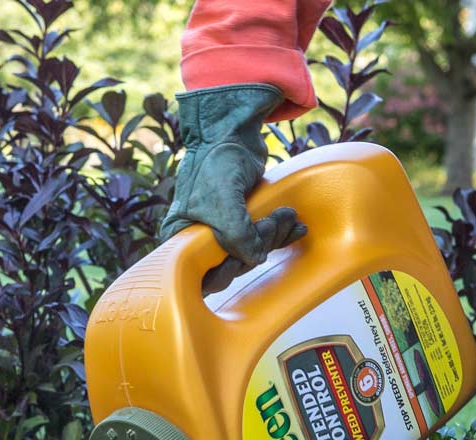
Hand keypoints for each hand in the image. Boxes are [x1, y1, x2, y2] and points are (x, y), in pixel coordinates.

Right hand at [160, 84, 306, 290]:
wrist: (232, 127)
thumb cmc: (217, 158)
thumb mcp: (223, 200)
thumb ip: (235, 234)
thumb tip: (254, 259)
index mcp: (181, 238)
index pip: (204, 276)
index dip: (226, 271)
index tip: (242, 254)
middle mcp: (199, 238)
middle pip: (232, 265)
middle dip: (258, 247)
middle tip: (274, 222)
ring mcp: (221, 231)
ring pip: (250, 253)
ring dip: (274, 237)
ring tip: (288, 216)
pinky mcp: (242, 222)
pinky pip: (262, 239)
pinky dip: (280, 234)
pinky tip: (294, 227)